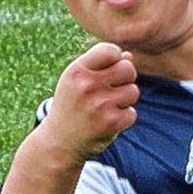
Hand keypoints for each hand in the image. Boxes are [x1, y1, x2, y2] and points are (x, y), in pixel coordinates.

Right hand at [40, 42, 138, 164]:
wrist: (59, 143)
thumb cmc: (72, 106)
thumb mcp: (78, 81)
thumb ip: (101, 66)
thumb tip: (128, 55)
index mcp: (77, 71)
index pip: (110, 50)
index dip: (116, 59)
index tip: (108, 70)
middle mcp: (87, 85)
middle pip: (128, 69)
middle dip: (124, 79)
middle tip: (109, 91)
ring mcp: (100, 104)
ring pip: (133, 91)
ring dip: (124, 100)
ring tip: (105, 108)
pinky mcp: (112, 122)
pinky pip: (132, 113)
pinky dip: (123, 118)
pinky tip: (106, 121)